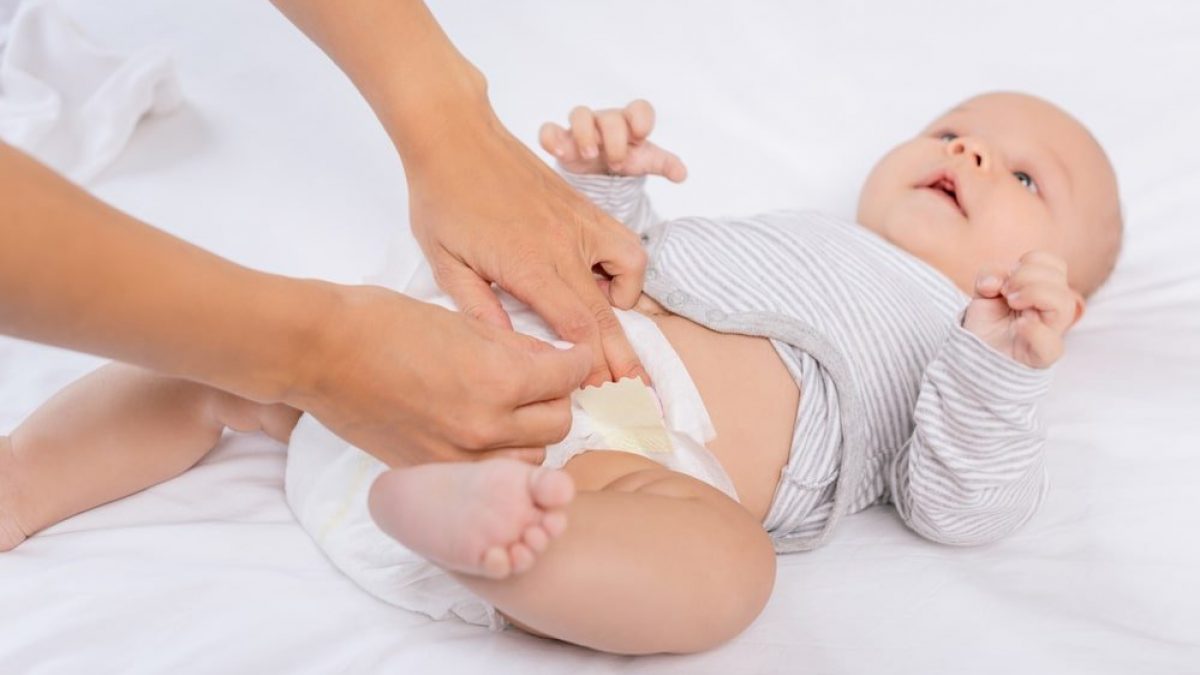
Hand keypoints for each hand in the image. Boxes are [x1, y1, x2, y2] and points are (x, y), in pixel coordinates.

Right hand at [290, 285, 592, 466]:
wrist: (320, 352)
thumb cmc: (383, 323)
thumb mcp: (463, 322)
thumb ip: (515, 347)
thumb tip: (550, 358)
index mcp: (499, 382)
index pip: (568, 377)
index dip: (577, 362)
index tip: (574, 357)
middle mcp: (486, 429)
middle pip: (558, 424)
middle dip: (556, 398)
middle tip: (541, 381)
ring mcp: (457, 458)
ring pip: (529, 458)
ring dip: (530, 434)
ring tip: (512, 412)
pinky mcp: (430, 473)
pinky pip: (487, 474)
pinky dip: (496, 457)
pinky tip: (483, 435)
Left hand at [407, 118, 647, 385]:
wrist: (454, 135)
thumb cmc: (442, 198)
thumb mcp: (445, 264)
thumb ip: (480, 311)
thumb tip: (512, 351)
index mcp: (529, 266)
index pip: (577, 328)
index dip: (595, 365)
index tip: (603, 392)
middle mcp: (564, 244)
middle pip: (607, 312)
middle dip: (624, 355)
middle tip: (637, 389)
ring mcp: (579, 221)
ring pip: (631, 267)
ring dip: (626, 301)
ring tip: (609, 319)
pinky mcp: (583, 205)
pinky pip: (621, 240)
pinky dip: (624, 264)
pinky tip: (597, 275)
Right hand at [538, 99, 686, 181]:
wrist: (600, 171)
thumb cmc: (625, 158)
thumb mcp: (646, 162)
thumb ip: (664, 164)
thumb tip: (681, 174)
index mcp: (630, 122)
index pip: (639, 108)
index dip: (641, 118)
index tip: (641, 136)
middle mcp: (606, 120)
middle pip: (609, 117)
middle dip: (615, 140)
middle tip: (617, 162)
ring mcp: (582, 128)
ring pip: (579, 114)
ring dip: (585, 134)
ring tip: (590, 155)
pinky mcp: (561, 140)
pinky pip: (549, 130)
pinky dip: (552, 138)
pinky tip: (561, 153)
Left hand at [963, 251, 1084, 368]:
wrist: (976, 353)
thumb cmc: (988, 321)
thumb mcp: (984, 291)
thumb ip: (989, 276)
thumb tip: (993, 283)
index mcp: (1045, 291)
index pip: (1054, 264)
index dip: (1030, 262)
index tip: (1007, 278)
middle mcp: (1053, 310)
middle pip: (1059, 280)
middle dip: (1026, 276)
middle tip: (1006, 292)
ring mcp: (1050, 333)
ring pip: (1063, 304)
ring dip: (1033, 294)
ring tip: (1011, 302)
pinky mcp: (1041, 356)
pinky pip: (1050, 344)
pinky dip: (1034, 330)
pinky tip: (1019, 325)